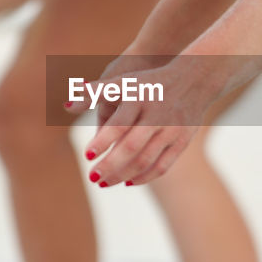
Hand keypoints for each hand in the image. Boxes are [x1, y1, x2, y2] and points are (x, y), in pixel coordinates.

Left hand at [65, 57, 221, 186]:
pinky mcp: (183, 141)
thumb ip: (95, 93)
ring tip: (104, 183)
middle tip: (92, 177)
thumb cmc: (149, 82)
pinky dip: (145, 177)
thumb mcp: (124, 81)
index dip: (102, 141)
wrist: (194, 78)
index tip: (87, 155)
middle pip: (132, 147)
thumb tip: (67, 106)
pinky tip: (128, 182)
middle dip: (111, 165)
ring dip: (123, 175)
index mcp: (139, 99)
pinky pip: (163, 165)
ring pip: (146, 160)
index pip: (118, 124)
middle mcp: (157, 115)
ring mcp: (172, 130)